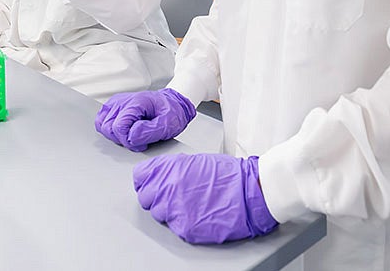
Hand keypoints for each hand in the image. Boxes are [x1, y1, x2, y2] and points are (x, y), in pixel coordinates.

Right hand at [95, 88, 195, 151]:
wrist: (172, 104)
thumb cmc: (170, 112)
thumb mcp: (168, 124)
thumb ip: (149, 131)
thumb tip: (131, 136)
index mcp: (136, 102)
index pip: (119, 127)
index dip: (128, 141)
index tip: (142, 144)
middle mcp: (122, 101)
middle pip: (109, 128)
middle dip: (122, 139)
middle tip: (138, 140)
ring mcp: (116, 103)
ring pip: (102, 126)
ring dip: (115, 136)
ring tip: (131, 135)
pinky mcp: (112, 107)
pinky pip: (101, 122)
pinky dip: (109, 131)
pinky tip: (123, 132)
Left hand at [133, 154, 278, 243]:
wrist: (249, 192)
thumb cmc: (229, 175)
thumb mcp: (196, 161)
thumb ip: (173, 169)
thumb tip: (160, 176)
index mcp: (169, 169)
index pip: (140, 177)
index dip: (147, 180)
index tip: (152, 183)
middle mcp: (167, 188)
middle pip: (145, 198)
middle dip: (156, 197)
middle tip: (172, 196)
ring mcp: (174, 210)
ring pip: (159, 214)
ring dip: (170, 211)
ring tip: (189, 205)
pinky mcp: (184, 228)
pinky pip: (174, 227)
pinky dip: (184, 222)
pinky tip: (198, 214)